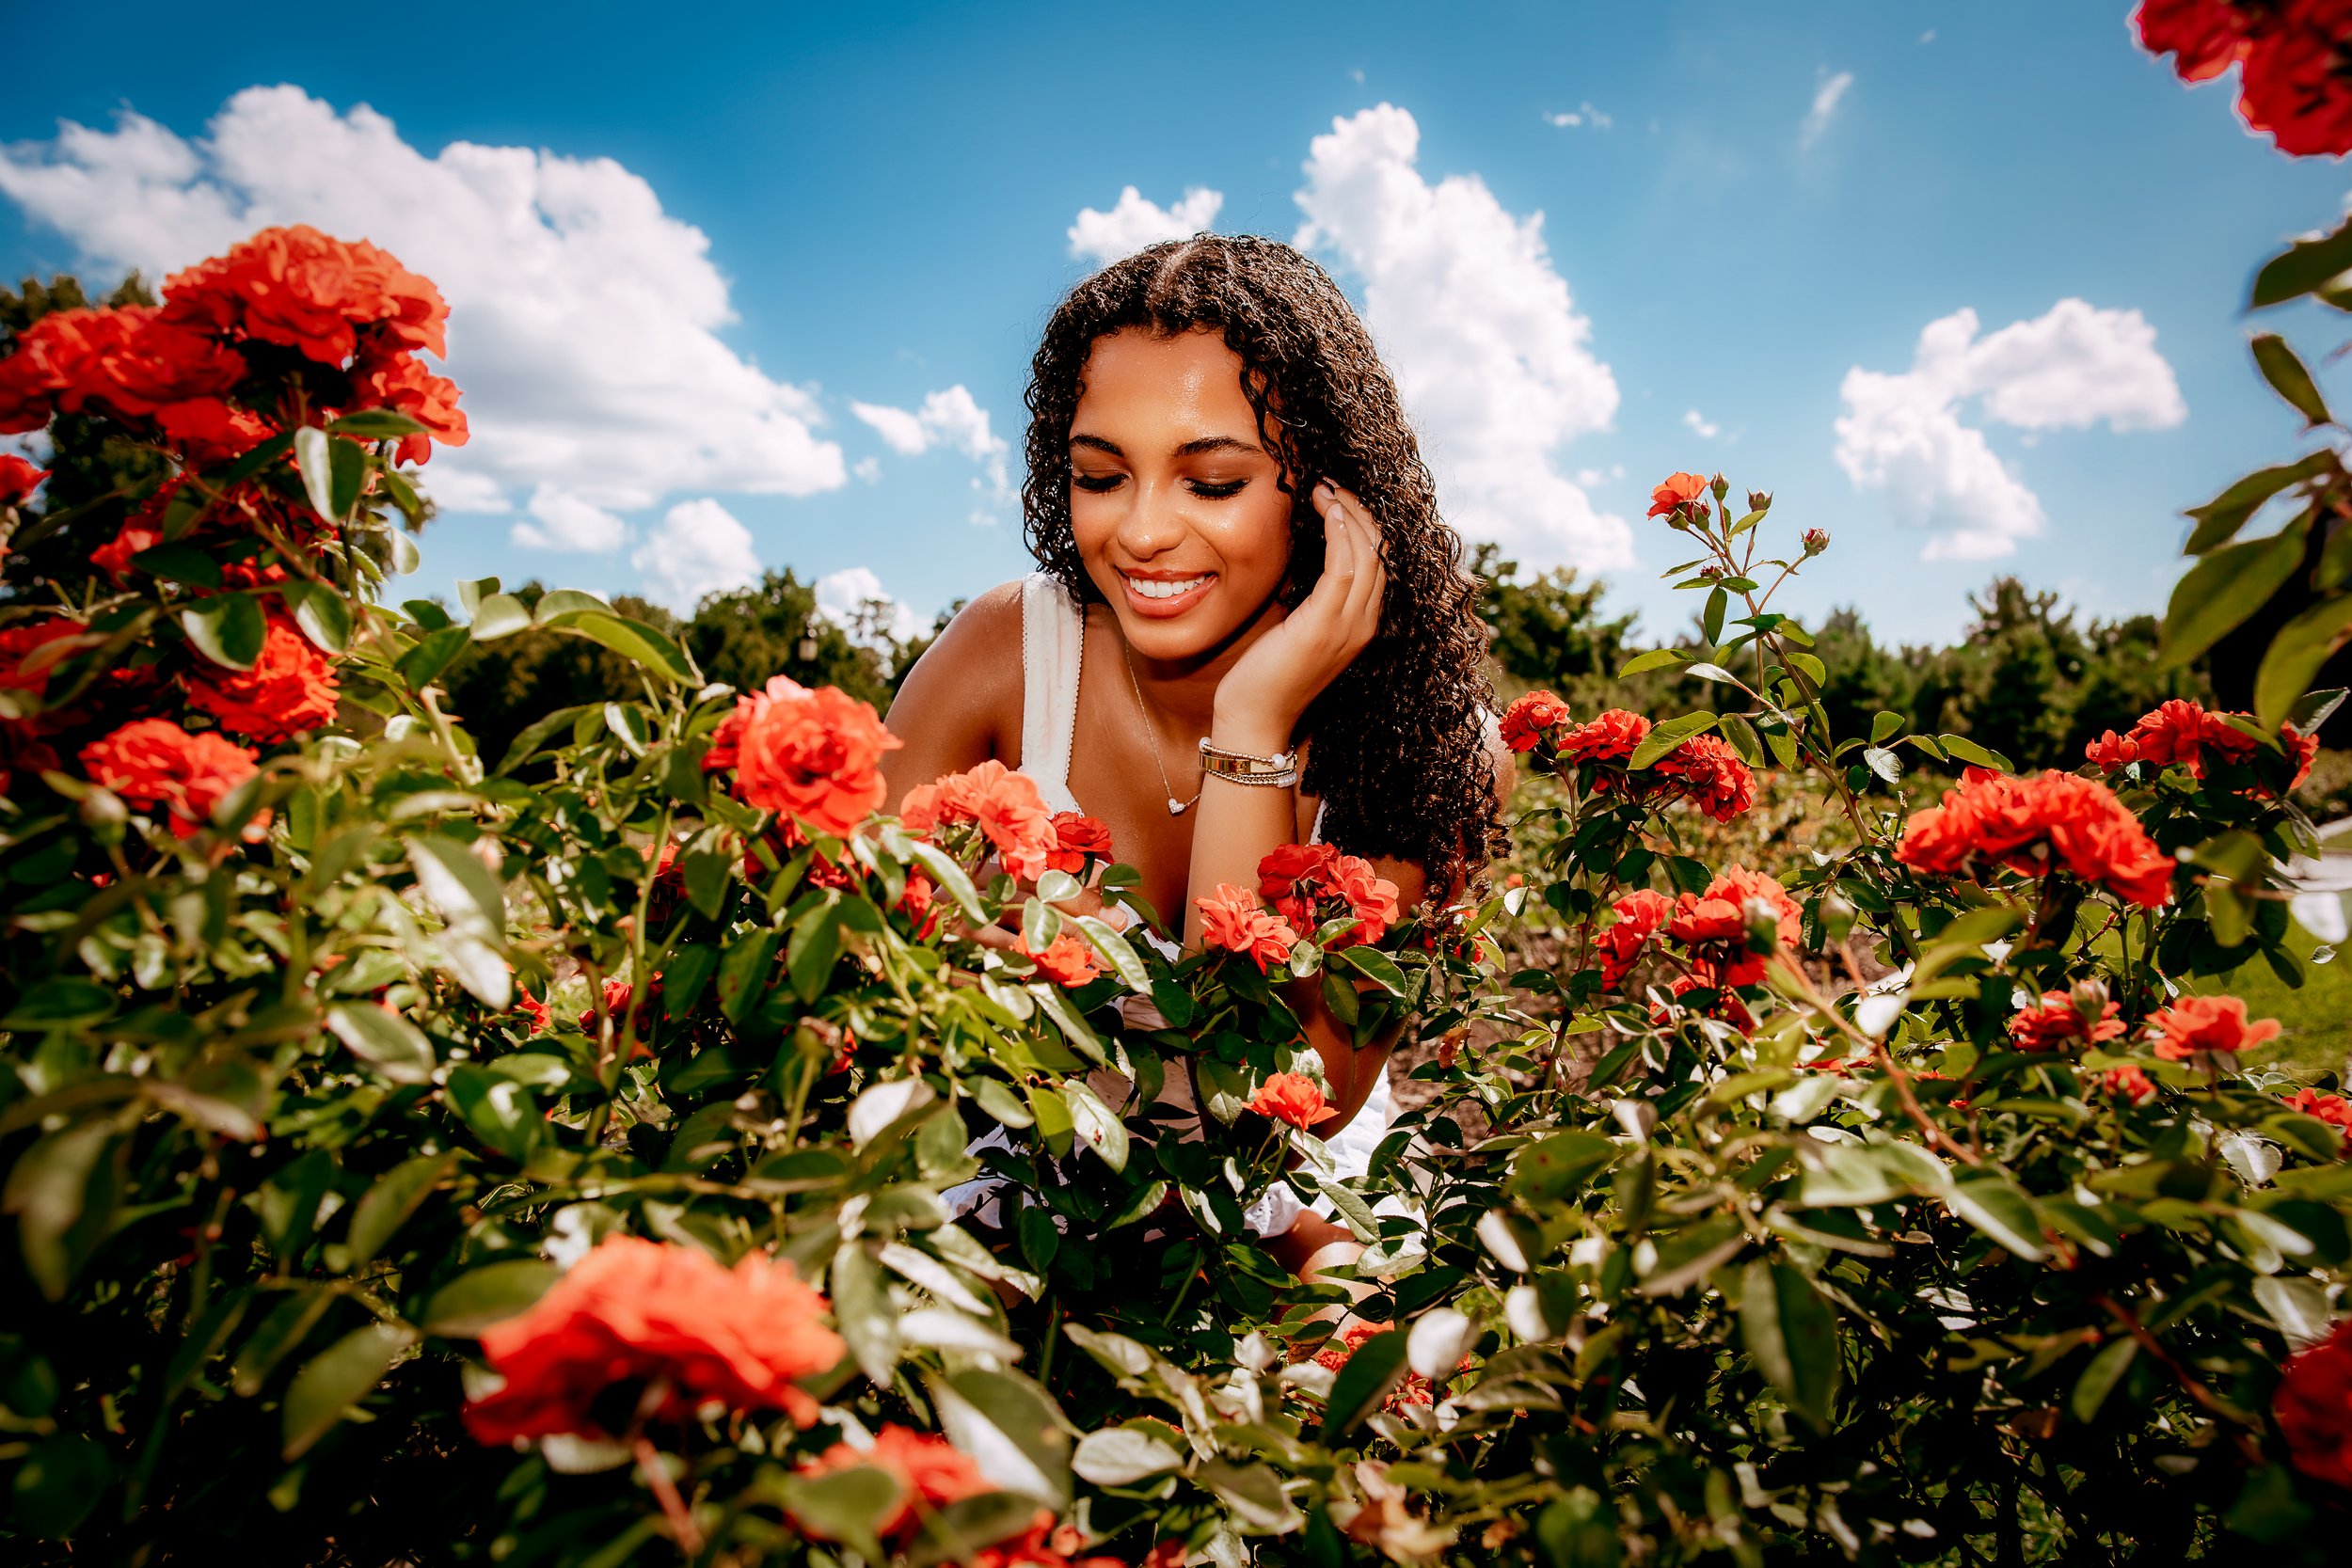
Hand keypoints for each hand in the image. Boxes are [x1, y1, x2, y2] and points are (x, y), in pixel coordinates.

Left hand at [1213, 480, 1387, 746]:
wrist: (1254, 716)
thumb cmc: (1267, 672)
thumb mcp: (1297, 626)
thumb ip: (1311, 596)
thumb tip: (1304, 556)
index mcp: (1363, 624)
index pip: (1380, 561)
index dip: (1364, 522)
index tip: (1337, 495)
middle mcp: (1366, 624)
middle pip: (1381, 551)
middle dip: (1359, 509)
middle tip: (1331, 482)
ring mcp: (1350, 626)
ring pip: (1368, 553)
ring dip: (1348, 512)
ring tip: (1324, 488)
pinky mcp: (1325, 626)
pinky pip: (1344, 568)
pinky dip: (1340, 533)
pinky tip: (1328, 511)